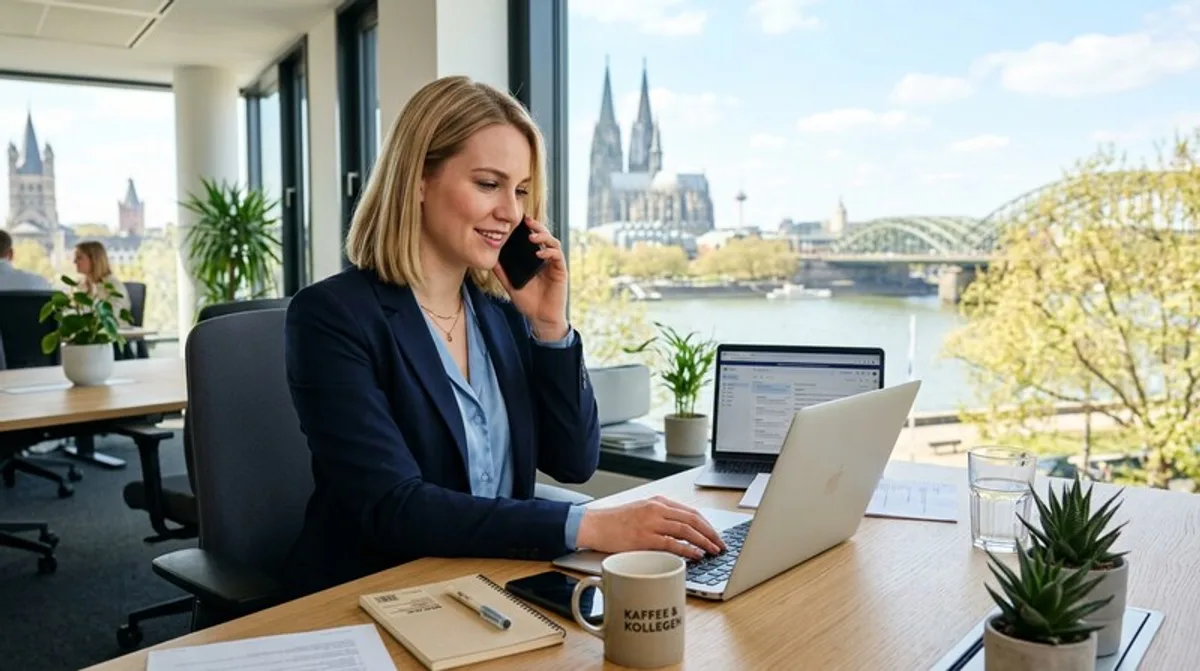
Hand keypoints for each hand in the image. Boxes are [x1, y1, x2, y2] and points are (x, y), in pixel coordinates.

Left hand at [493, 217, 567, 338]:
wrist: (541, 318)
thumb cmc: (528, 302)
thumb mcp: (511, 285)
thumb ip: (502, 273)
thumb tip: (490, 260)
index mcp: (535, 260)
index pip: (533, 239)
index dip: (528, 228)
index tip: (518, 221)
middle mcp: (546, 259)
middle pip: (544, 236)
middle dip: (537, 226)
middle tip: (526, 221)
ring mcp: (554, 264)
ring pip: (553, 242)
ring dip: (543, 236)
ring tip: (531, 236)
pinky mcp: (560, 271)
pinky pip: (557, 256)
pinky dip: (549, 252)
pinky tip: (539, 253)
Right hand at [576, 495, 726, 559]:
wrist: (594, 525)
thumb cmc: (615, 522)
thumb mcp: (641, 511)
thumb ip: (661, 516)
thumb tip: (682, 531)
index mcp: (658, 502)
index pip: (691, 512)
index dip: (707, 524)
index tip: (716, 535)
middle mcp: (657, 509)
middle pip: (693, 519)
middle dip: (711, 533)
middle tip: (721, 544)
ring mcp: (651, 523)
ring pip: (686, 530)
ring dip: (704, 541)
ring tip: (713, 551)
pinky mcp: (644, 538)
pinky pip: (672, 543)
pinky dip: (688, 549)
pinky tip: (697, 554)